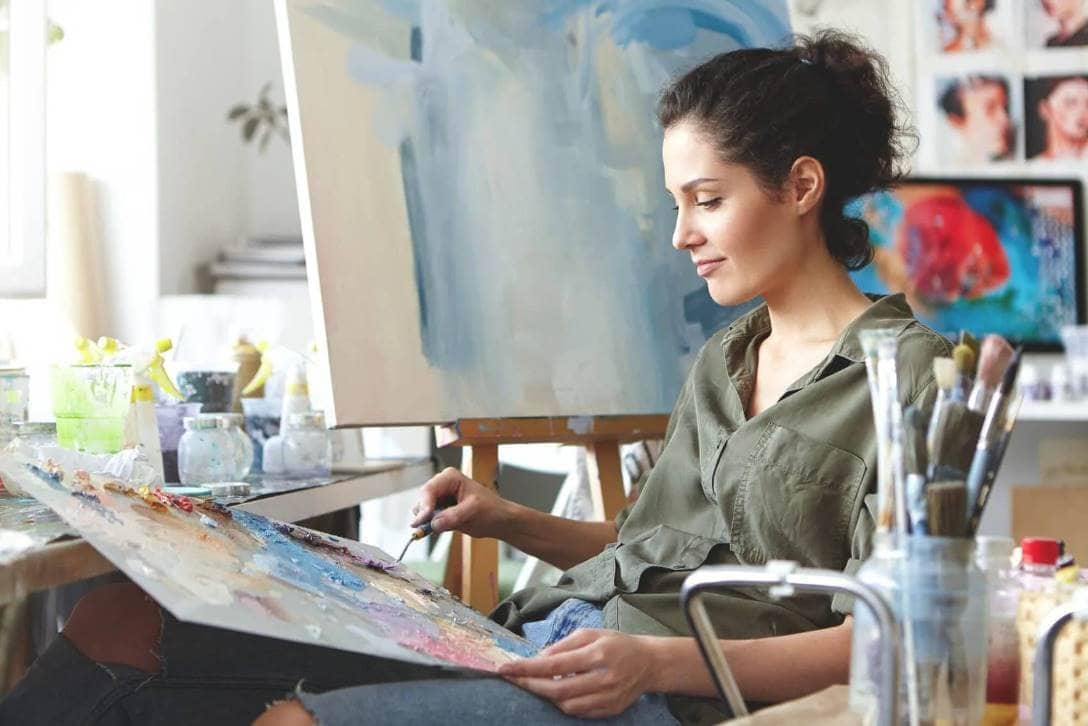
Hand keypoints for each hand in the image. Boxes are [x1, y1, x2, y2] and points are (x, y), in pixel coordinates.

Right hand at [409, 467, 509, 538]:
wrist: (499, 521)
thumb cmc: (491, 510)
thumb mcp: (472, 511)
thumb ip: (452, 517)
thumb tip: (434, 524)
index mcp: (450, 477)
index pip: (429, 490)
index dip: (424, 505)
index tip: (423, 520)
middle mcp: (442, 485)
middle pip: (422, 500)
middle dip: (424, 515)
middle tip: (426, 529)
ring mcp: (440, 499)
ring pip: (422, 511)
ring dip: (427, 522)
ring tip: (444, 526)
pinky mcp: (440, 512)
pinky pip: (428, 520)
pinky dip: (431, 526)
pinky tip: (443, 528)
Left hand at [498, 629, 657, 717]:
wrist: (649, 663)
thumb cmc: (617, 644)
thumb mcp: (590, 634)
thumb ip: (563, 646)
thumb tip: (538, 659)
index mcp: (597, 654)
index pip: (554, 666)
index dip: (527, 669)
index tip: (506, 669)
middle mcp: (603, 678)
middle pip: (557, 691)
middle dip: (530, 686)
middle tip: (512, 679)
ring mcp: (608, 698)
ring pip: (566, 706)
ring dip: (546, 696)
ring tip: (537, 684)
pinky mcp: (610, 710)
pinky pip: (579, 713)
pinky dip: (563, 704)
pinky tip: (558, 693)